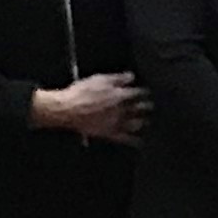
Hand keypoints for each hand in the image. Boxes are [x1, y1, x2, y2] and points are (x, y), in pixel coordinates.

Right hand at [32, 72, 150, 142]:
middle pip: (140, 108)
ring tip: (148, 120)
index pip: (138, 93)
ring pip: (136, 123)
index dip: (144, 91)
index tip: (147, 92)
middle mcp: (122, 110)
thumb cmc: (80, 93)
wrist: (66, 110)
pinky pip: (125, 138)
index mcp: (120, 95)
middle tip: (151, 105)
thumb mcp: (99, 79)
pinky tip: (140, 141)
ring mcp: (116, 123)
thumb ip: (118, 78)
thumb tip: (131, 76)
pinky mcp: (109, 133)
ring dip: (144, 121)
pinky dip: (134, 140)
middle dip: (147, 106)